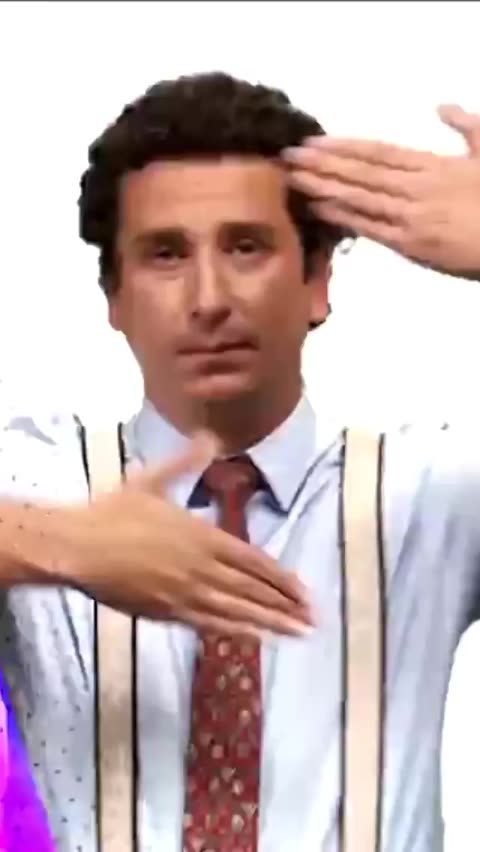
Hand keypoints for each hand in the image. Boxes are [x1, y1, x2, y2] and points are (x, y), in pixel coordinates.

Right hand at [60, 436, 312, 637]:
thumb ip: (187, 461)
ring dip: (270, 622)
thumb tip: (210, 436)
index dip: (282, 578)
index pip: (255, 561)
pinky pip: (209, 624)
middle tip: (313, 620)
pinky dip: (235, 631)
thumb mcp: (154, 479)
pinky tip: (252, 637)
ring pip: (238, 611)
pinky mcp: (167, 612)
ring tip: (296, 633)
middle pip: (253, 590)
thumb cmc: (114, 512)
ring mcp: (186, 593)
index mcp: (203, 536)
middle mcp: (202, 567)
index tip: (305, 591)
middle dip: (286, 605)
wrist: (79, 546)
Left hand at [282, 105, 479, 278]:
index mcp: (433, 165)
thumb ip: (465, 127)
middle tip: (290, 156)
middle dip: (324, 163)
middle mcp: (415, 187)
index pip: (379, 152)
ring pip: (360, 197)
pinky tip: (319, 209)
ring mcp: (410, 216)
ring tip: (295, 178)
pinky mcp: (411, 245)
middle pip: (361, 172)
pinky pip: (370, 228)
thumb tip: (442, 107)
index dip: (344, 146)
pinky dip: (343, 217)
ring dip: (325, 187)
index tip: (316, 141)